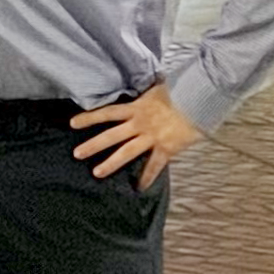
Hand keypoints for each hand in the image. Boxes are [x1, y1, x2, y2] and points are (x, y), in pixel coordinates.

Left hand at [69, 84, 203, 190]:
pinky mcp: (166, 147)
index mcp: (136, 107)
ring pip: (127, 152)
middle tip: (76, 154)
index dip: (89, 118)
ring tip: (97, 173)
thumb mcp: (157, 88)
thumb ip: (145, 92)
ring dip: (111, 163)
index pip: (107, 112)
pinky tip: (139, 188)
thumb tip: (141, 85)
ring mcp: (152, 136)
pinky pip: (154, 165)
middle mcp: (140, 123)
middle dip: (93, 145)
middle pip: (111, 135)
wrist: (201, 99)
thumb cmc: (181, 91)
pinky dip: (147, 177)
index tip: (73, 124)